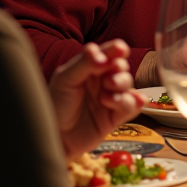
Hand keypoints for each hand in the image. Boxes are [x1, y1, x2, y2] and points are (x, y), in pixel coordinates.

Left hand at [50, 40, 145, 157]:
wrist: (54, 137)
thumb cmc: (54, 106)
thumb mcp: (65, 79)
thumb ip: (84, 64)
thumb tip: (103, 55)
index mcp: (88, 68)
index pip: (107, 53)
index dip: (116, 49)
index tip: (121, 49)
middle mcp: (101, 81)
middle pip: (121, 68)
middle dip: (119, 71)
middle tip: (109, 80)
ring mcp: (109, 98)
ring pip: (127, 85)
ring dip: (121, 87)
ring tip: (106, 98)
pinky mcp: (116, 116)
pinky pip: (132, 106)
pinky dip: (133, 103)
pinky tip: (128, 103)